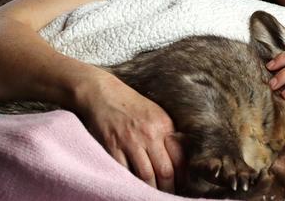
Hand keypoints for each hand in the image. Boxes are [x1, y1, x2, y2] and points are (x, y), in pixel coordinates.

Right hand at [77, 78, 183, 192]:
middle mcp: (149, 134)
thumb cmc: (131, 105)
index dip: (182, 178)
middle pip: (165, 171)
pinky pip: (124, 172)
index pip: (180, 158)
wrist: (102, 93)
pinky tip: (133, 187)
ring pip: (146, 176)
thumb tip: (181, 161)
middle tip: (168, 196)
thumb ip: (168, 135)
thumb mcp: (156, 114)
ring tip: (152, 195)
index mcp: (164, 126)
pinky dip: (130, 182)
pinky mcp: (111, 146)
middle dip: (168, 189)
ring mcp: (129, 141)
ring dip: (150, 190)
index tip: (181, 186)